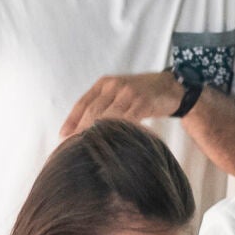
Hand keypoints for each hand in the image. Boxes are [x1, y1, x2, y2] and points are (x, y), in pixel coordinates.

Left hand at [60, 72, 183, 137]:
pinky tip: (115, 144)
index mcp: (104, 84)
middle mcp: (114, 86)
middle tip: (73, 148)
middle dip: (82, 131)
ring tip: (90, 149)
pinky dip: (120, 132)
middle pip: (93, 111)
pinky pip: (128, 119)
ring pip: (108, 116)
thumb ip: (104, 106)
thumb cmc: (143, 94)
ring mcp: (129, 93)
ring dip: (99, 134)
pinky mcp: (143, 102)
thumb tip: (86, 130)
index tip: (63, 137)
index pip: (83, 103)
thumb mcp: (120, 94)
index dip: (71, 121)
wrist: (171, 87)